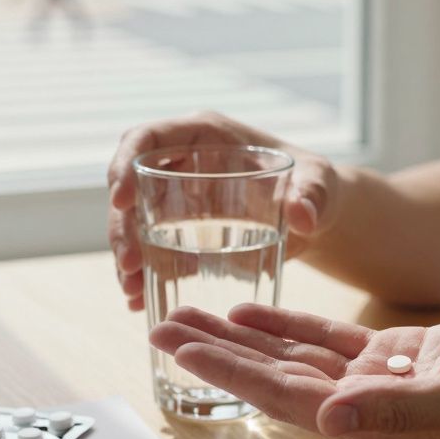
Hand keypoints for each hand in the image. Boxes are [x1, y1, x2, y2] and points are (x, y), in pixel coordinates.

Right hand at [107, 112, 339, 310]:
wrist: (317, 218)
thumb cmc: (315, 186)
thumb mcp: (319, 184)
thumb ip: (312, 195)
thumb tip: (303, 215)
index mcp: (205, 135)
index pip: (148, 139)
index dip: (125, 164)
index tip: (120, 200)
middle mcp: (183, 163)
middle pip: (132, 187)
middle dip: (122, 226)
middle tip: (129, 265)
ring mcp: (178, 199)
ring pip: (135, 223)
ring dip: (127, 257)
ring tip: (132, 292)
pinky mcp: (183, 232)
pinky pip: (152, 251)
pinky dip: (143, 276)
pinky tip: (139, 302)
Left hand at [150, 304, 439, 438]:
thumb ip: (398, 410)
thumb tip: (327, 419)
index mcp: (377, 426)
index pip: (285, 397)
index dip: (228, 373)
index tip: (179, 350)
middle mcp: (367, 408)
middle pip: (275, 377)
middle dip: (216, 353)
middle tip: (160, 326)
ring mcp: (379, 382)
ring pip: (295, 356)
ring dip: (242, 336)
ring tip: (190, 315)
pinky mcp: (396, 356)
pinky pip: (329, 340)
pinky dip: (290, 323)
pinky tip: (253, 310)